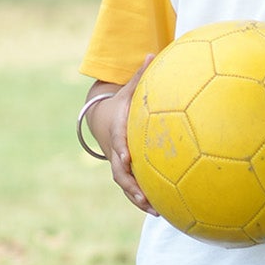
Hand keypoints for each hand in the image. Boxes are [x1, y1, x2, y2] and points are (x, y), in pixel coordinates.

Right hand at [90, 57, 156, 213]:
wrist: (102, 120)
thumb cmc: (121, 104)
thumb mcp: (128, 90)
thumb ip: (140, 76)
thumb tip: (153, 52)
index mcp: (117, 132)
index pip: (117, 141)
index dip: (121, 149)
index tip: (128, 158)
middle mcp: (116, 152)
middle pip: (119, 172)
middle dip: (130, 185)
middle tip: (143, 196)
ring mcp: (119, 165)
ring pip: (126, 185)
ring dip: (139, 199)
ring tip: (156, 211)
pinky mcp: (126, 173)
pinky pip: (134, 189)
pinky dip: (144, 200)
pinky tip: (163, 211)